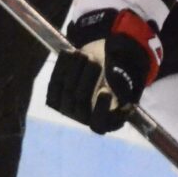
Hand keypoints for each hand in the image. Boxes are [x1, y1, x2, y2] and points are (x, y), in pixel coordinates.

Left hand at [46, 12, 157, 134]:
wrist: (98, 71)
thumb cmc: (116, 77)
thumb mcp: (123, 80)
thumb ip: (121, 80)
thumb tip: (117, 75)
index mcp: (106, 122)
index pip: (98, 124)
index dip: (100, 109)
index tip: (106, 91)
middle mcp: (86, 120)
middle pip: (80, 100)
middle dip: (88, 77)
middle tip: (95, 60)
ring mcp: (68, 111)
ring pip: (67, 89)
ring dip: (75, 68)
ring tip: (83, 53)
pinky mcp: (54, 100)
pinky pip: (54, 84)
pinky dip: (61, 66)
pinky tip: (68, 52)